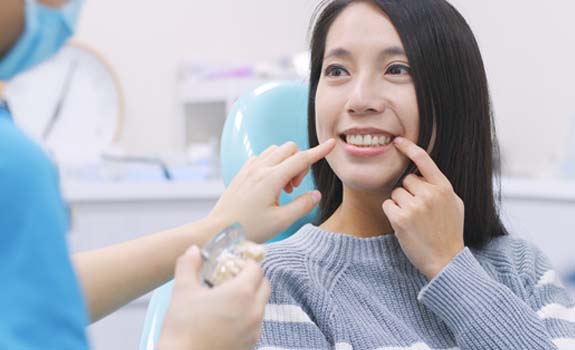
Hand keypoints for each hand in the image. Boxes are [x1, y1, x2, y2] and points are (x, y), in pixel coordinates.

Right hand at [159, 246, 270, 349]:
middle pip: (264, 285)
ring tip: (228, 299)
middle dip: (252, 278)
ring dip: (251, 297)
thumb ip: (189, 265)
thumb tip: (193, 250)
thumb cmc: (182, 327)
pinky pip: (256, 323)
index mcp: (242, 293)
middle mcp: (254, 311)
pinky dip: (247, 316)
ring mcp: (255, 330)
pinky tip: (227, 319)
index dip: (245, 262)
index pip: (256, 268)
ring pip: (261, 305)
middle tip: (232, 278)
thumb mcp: (182, 290)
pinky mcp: (251, 345)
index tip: (232, 263)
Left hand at [209, 138, 335, 242]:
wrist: (217, 231)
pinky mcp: (241, 173)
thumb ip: (302, 205)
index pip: (302, 159)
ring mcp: (249, 169)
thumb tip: (316, 194)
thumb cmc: (249, 229)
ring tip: (282, 188)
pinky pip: (262, 157)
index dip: (319, 152)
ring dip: (286, 163)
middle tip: (294, 188)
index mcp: (271, 179)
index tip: (332, 144)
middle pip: (289, 149)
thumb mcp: (281, 221)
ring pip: (275, 151)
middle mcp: (260, 169)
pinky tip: (270, 185)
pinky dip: (272, 164)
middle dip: (300, 163)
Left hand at [382, 137, 464, 278]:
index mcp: (444, 188)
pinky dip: (392, 214)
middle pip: (406, 180)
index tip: (397, 141)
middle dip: (408, 193)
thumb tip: (425, 173)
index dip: (409, 148)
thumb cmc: (450, 232)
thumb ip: (441, 187)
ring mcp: (415, 206)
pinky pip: (388, 205)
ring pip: (395, 193)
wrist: (446, 260)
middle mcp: (430, 194)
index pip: (424, 160)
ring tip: (414, 220)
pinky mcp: (400, 218)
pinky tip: (404, 225)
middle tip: (419, 212)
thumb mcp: (454, 205)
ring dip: (400, 204)